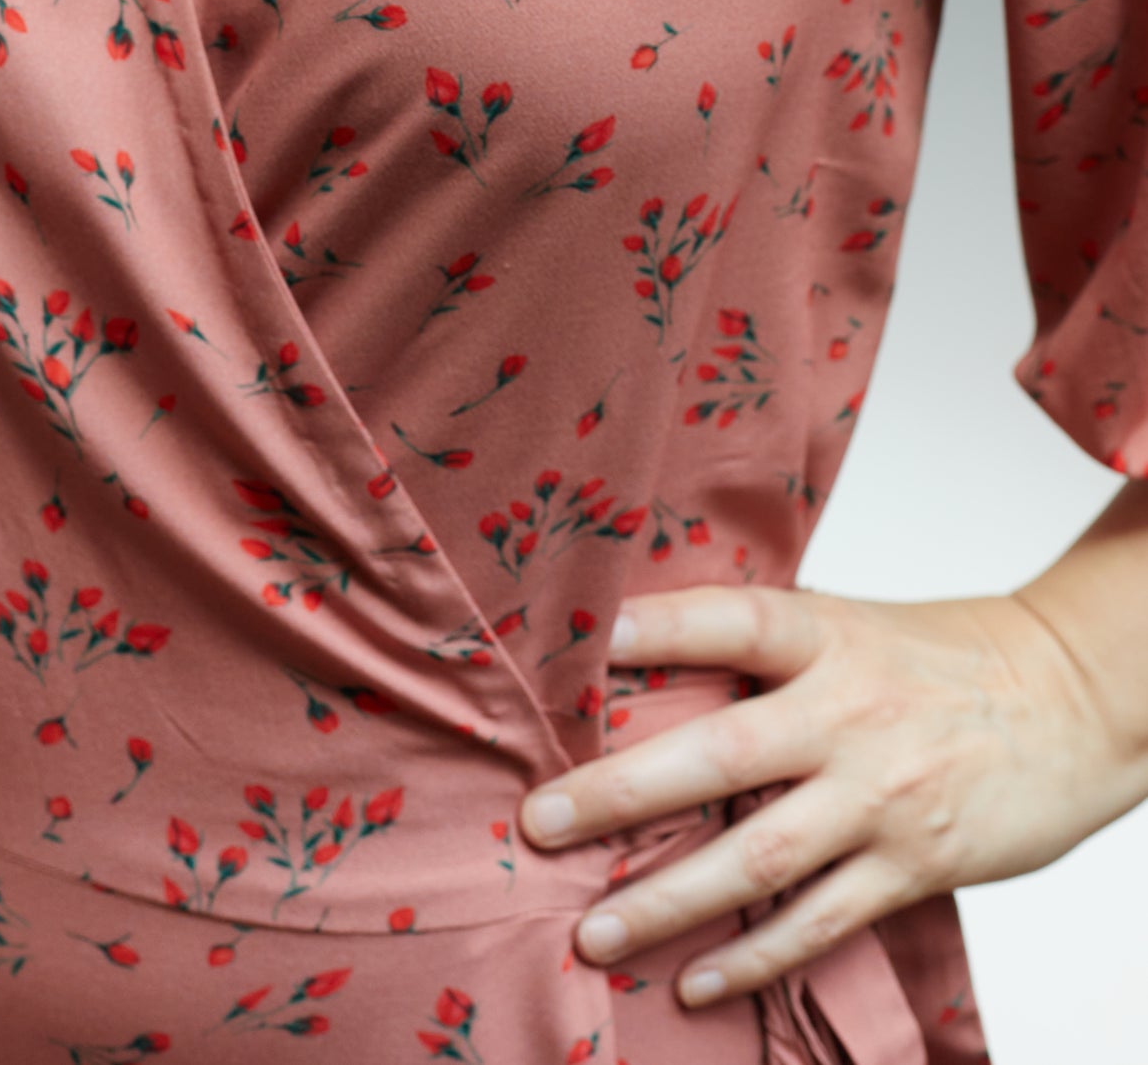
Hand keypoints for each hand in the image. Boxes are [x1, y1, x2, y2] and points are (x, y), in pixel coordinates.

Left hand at [518, 581, 1147, 1011]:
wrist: (1070, 699)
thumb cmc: (936, 657)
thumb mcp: (849, 623)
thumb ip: (762, 646)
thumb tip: (633, 650)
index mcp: (827, 637)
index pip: (734, 623)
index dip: (661, 627)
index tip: (586, 639)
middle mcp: (849, 715)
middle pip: (722, 755)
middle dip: (620, 793)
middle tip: (537, 823)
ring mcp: (881, 798)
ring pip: (760, 859)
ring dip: (668, 900)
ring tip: (592, 930)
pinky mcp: (913, 867)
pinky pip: (821, 923)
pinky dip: (754, 958)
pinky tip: (694, 983)